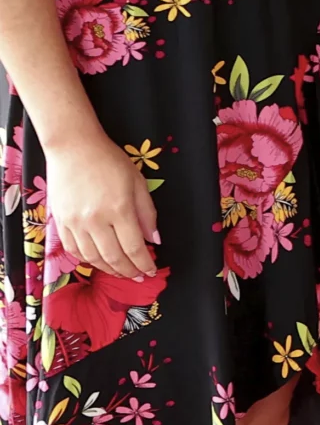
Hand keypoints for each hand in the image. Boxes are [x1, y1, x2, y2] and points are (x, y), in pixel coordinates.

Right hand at [44, 131, 158, 278]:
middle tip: (138, 276)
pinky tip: (98, 261)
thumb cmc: (110, 161)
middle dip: (128, 271)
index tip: (151, 270)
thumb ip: (147, 213)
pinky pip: (73, 250)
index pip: (134, 247)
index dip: (144, 263)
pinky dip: (88, 260)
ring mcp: (74, 223)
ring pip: (92, 258)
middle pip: (113, 257)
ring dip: (108, 269)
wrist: (73, 148)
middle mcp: (95, 220)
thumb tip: (154, 239)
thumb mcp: (138, 182)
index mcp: (119, 209)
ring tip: (121, 272)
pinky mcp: (60, 222)